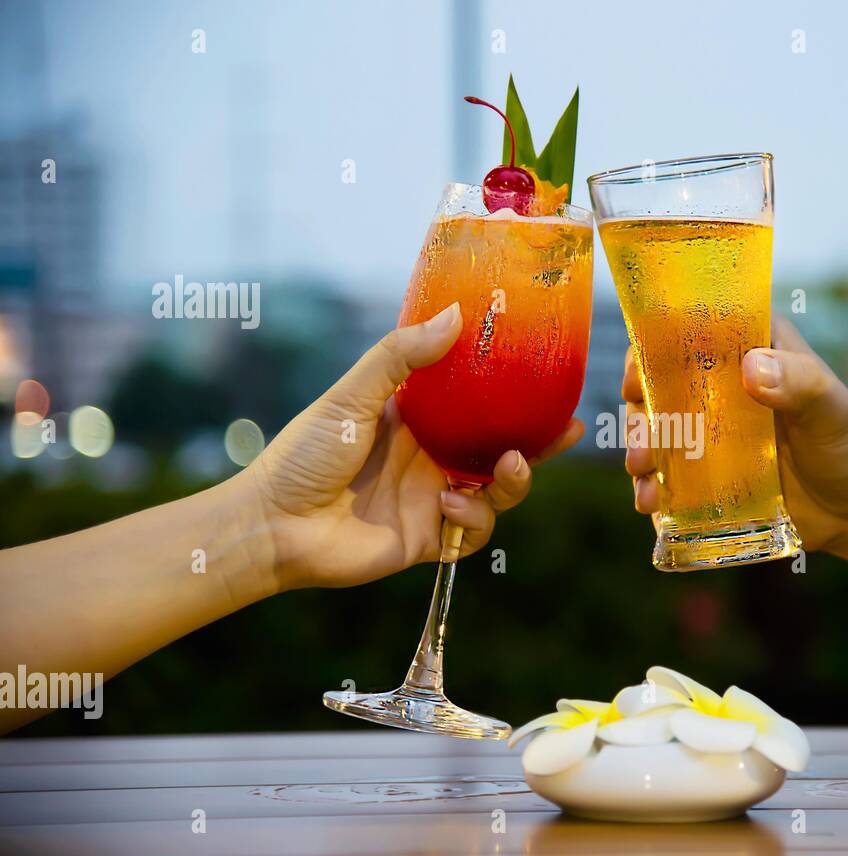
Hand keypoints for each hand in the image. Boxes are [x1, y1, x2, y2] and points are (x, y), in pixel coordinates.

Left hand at [243, 302, 582, 589]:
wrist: (274, 525)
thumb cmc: (304, 454)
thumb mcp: (352, 395)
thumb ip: (401, 356)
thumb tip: (455, 314)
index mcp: (417, 420)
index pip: (478, 404)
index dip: (517, 396)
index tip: (551, 380)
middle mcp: (432, 458)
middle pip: (501, 449)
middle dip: (537, 444)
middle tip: (564, 431)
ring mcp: (433, 499)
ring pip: (498, 492)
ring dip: (513, 481)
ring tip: (508, 466)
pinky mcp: (430, 539)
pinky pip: (474, 531)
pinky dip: (474, 517)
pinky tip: (449, 504)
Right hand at [623, 316, 847, 554]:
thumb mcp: (833, 409)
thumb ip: (800, 383)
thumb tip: (750, 367)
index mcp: (750, 349)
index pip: (687, 331)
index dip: (651, 348)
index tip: (638, 378)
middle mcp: (722, 387)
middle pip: (658, 386)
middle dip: (638, 413)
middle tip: (641, 444)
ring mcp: (712, 433)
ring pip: (656, 432)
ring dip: (639, 451)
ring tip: (643, 476)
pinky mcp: (709, 477)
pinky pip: (668, 477)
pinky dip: (652, 488)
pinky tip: (650, 504)